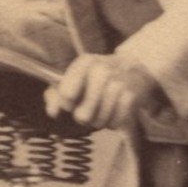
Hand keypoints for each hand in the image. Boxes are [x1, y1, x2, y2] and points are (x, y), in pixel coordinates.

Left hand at [46, 52, 161, 130]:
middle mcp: (101, 70)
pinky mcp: (131, 97)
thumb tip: (53, 112)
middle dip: (83, 117)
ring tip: (102, 109)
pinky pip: (114, 124)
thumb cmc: (98, 76)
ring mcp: (118, 84)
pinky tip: (113, 111)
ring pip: (98, 122)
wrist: (135, 67)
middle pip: (82, 115)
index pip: (66, 95)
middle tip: (89, 108)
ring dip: (98, 121)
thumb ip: (56, 94)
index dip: (67, 104)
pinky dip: (112, 122)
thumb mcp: (76, 77)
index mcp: (85, 62)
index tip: (73, 100)